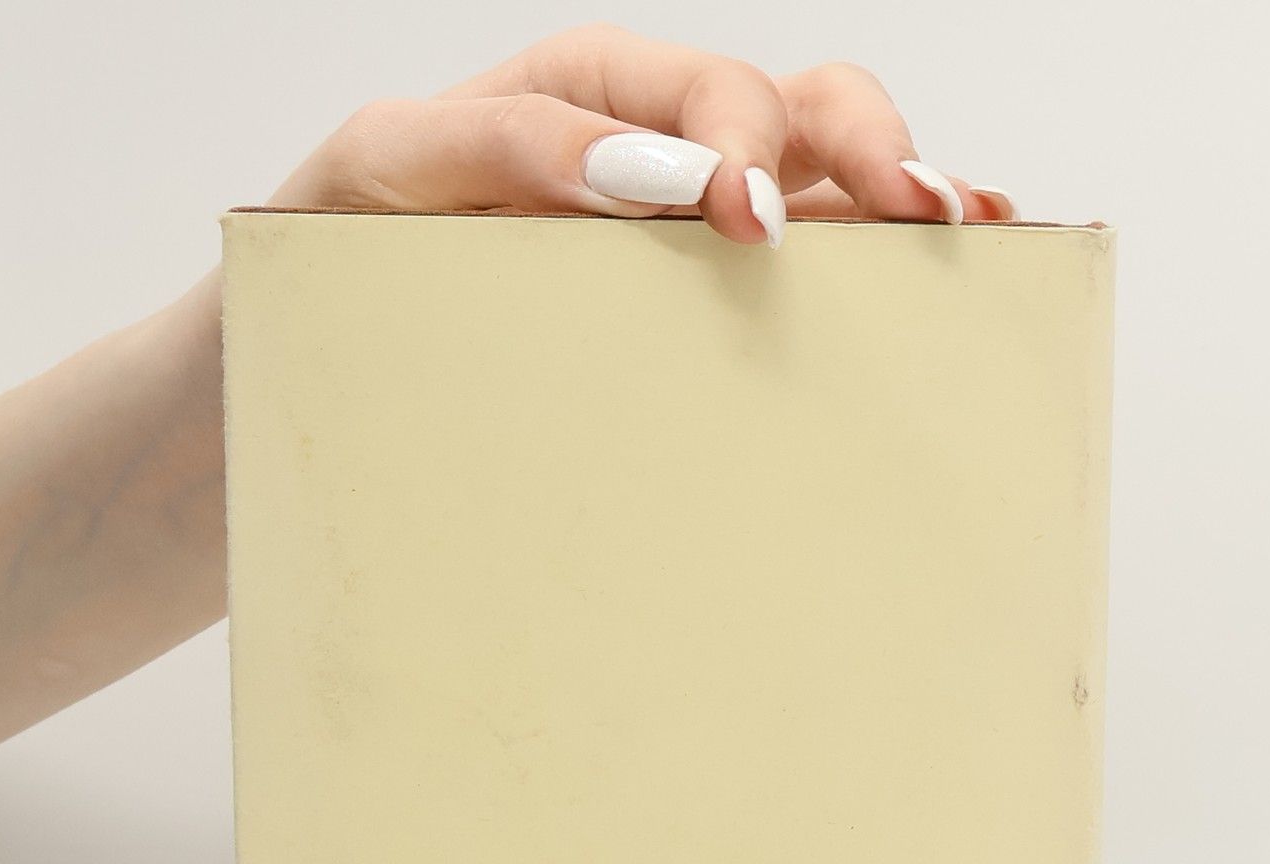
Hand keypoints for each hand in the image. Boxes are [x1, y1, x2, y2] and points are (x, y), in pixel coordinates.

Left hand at [273, 25, 1013, 249]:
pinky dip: (884, 266)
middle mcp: (659, 153)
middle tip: (908, 214)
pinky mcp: (708, 316)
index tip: (743, 220)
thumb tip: (636, 170)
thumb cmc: (341, 250)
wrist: (314, 366)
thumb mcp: (385, 170)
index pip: (692, 91)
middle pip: (795, 112)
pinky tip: (947, 268)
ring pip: (830, 184)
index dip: (738, 139)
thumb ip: (501, 145)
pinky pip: (815, 273)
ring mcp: (695, 236)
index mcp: (584, 100)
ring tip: (956, 233)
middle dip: (863, 149)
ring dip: (901, 196)